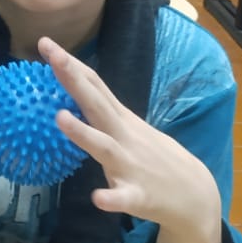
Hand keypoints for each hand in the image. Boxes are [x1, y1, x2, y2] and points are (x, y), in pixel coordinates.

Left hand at [44, 37, 223, 242]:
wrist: (195, 195)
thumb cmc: (154, 158)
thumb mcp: (130, 129)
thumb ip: (103, 112)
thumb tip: (72, 92)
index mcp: (121, 120)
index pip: (94, 86)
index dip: (71, 65)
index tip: (46, 43)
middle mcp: (124, 137)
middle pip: (96, 104)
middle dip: (73, 79)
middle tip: (50, 54)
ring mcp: (132, 166)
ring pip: (104, 147)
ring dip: (82, 133)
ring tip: (59, 117)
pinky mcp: (139, 196)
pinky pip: (123, 198)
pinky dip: (112, 198)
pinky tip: (98, 198)